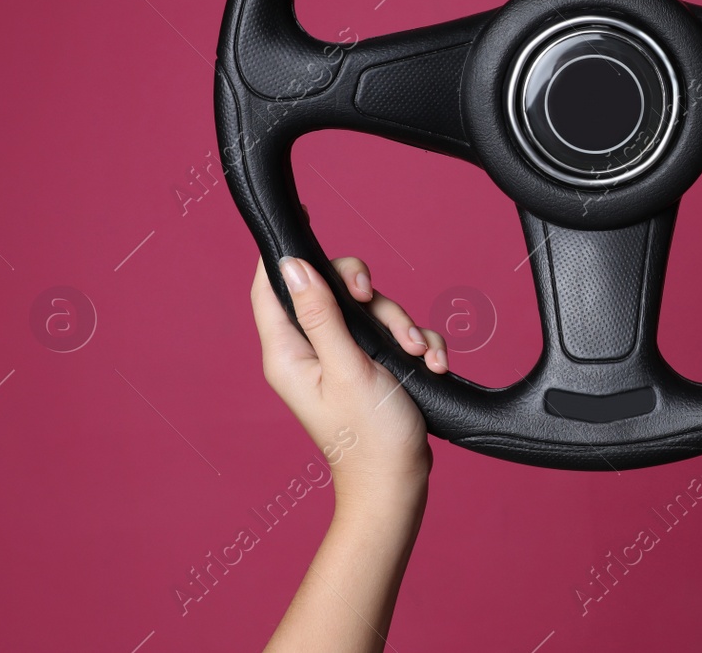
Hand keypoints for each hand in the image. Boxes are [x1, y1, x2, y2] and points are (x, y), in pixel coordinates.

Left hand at [249, 250, 449, 519]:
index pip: (271, 287)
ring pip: (370, 310)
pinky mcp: (370, 367)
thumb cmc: (369, 438)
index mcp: (288, 353)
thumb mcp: (348, 366)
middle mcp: (310, 352)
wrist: (399, 484)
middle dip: (368, 294)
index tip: (301, 217)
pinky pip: (393, 334)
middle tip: (374, 303)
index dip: (282, 250)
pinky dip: (416, 344)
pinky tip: (429, 363)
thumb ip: (322, 314)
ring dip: (402, 325)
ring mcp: (341, 359)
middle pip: (331, 289)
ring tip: (418, 353)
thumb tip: (293, 265)